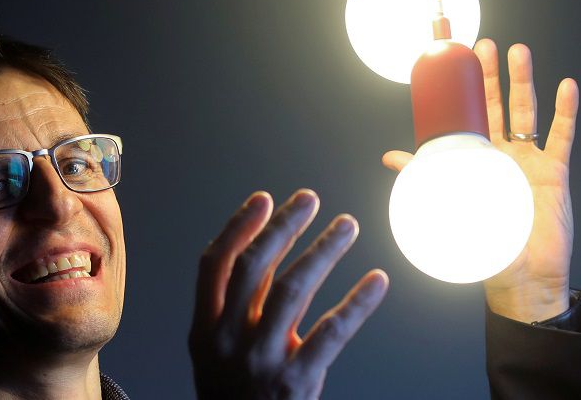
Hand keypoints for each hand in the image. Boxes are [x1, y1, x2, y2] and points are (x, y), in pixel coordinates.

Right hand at [189, 189, 388, 398]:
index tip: (264, 199)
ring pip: (293, 290)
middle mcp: (228, 339)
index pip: (215, 264)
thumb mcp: (216, 352)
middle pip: (255, 268)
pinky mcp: (296, 381)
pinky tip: (376, 280)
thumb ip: (235, 306)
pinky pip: (332, 332)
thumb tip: (268, 247)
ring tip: (347, 226)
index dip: (239, 226)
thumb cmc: (234, 393)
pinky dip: (357, 302)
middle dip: (283, 226)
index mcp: (204, 328)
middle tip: (310, 199)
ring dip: (323, 250)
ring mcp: (261, 360)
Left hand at [382, 39, 576, 322]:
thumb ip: (425, 176)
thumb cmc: (483, 244)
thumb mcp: (448, 204)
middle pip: (497, 104)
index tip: (460, 59)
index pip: (470, 114)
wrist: (520, 276)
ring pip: (526, 111)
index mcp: (476, 157)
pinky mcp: (554, 172)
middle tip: (484, 46)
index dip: (466, 88)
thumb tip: (390, 157)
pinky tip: (567, 87)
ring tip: (518, 52)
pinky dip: (565, 112)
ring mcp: (529, 160)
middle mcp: (502, 153)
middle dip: (491, 74)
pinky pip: (561, 136)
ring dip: (523, 82)